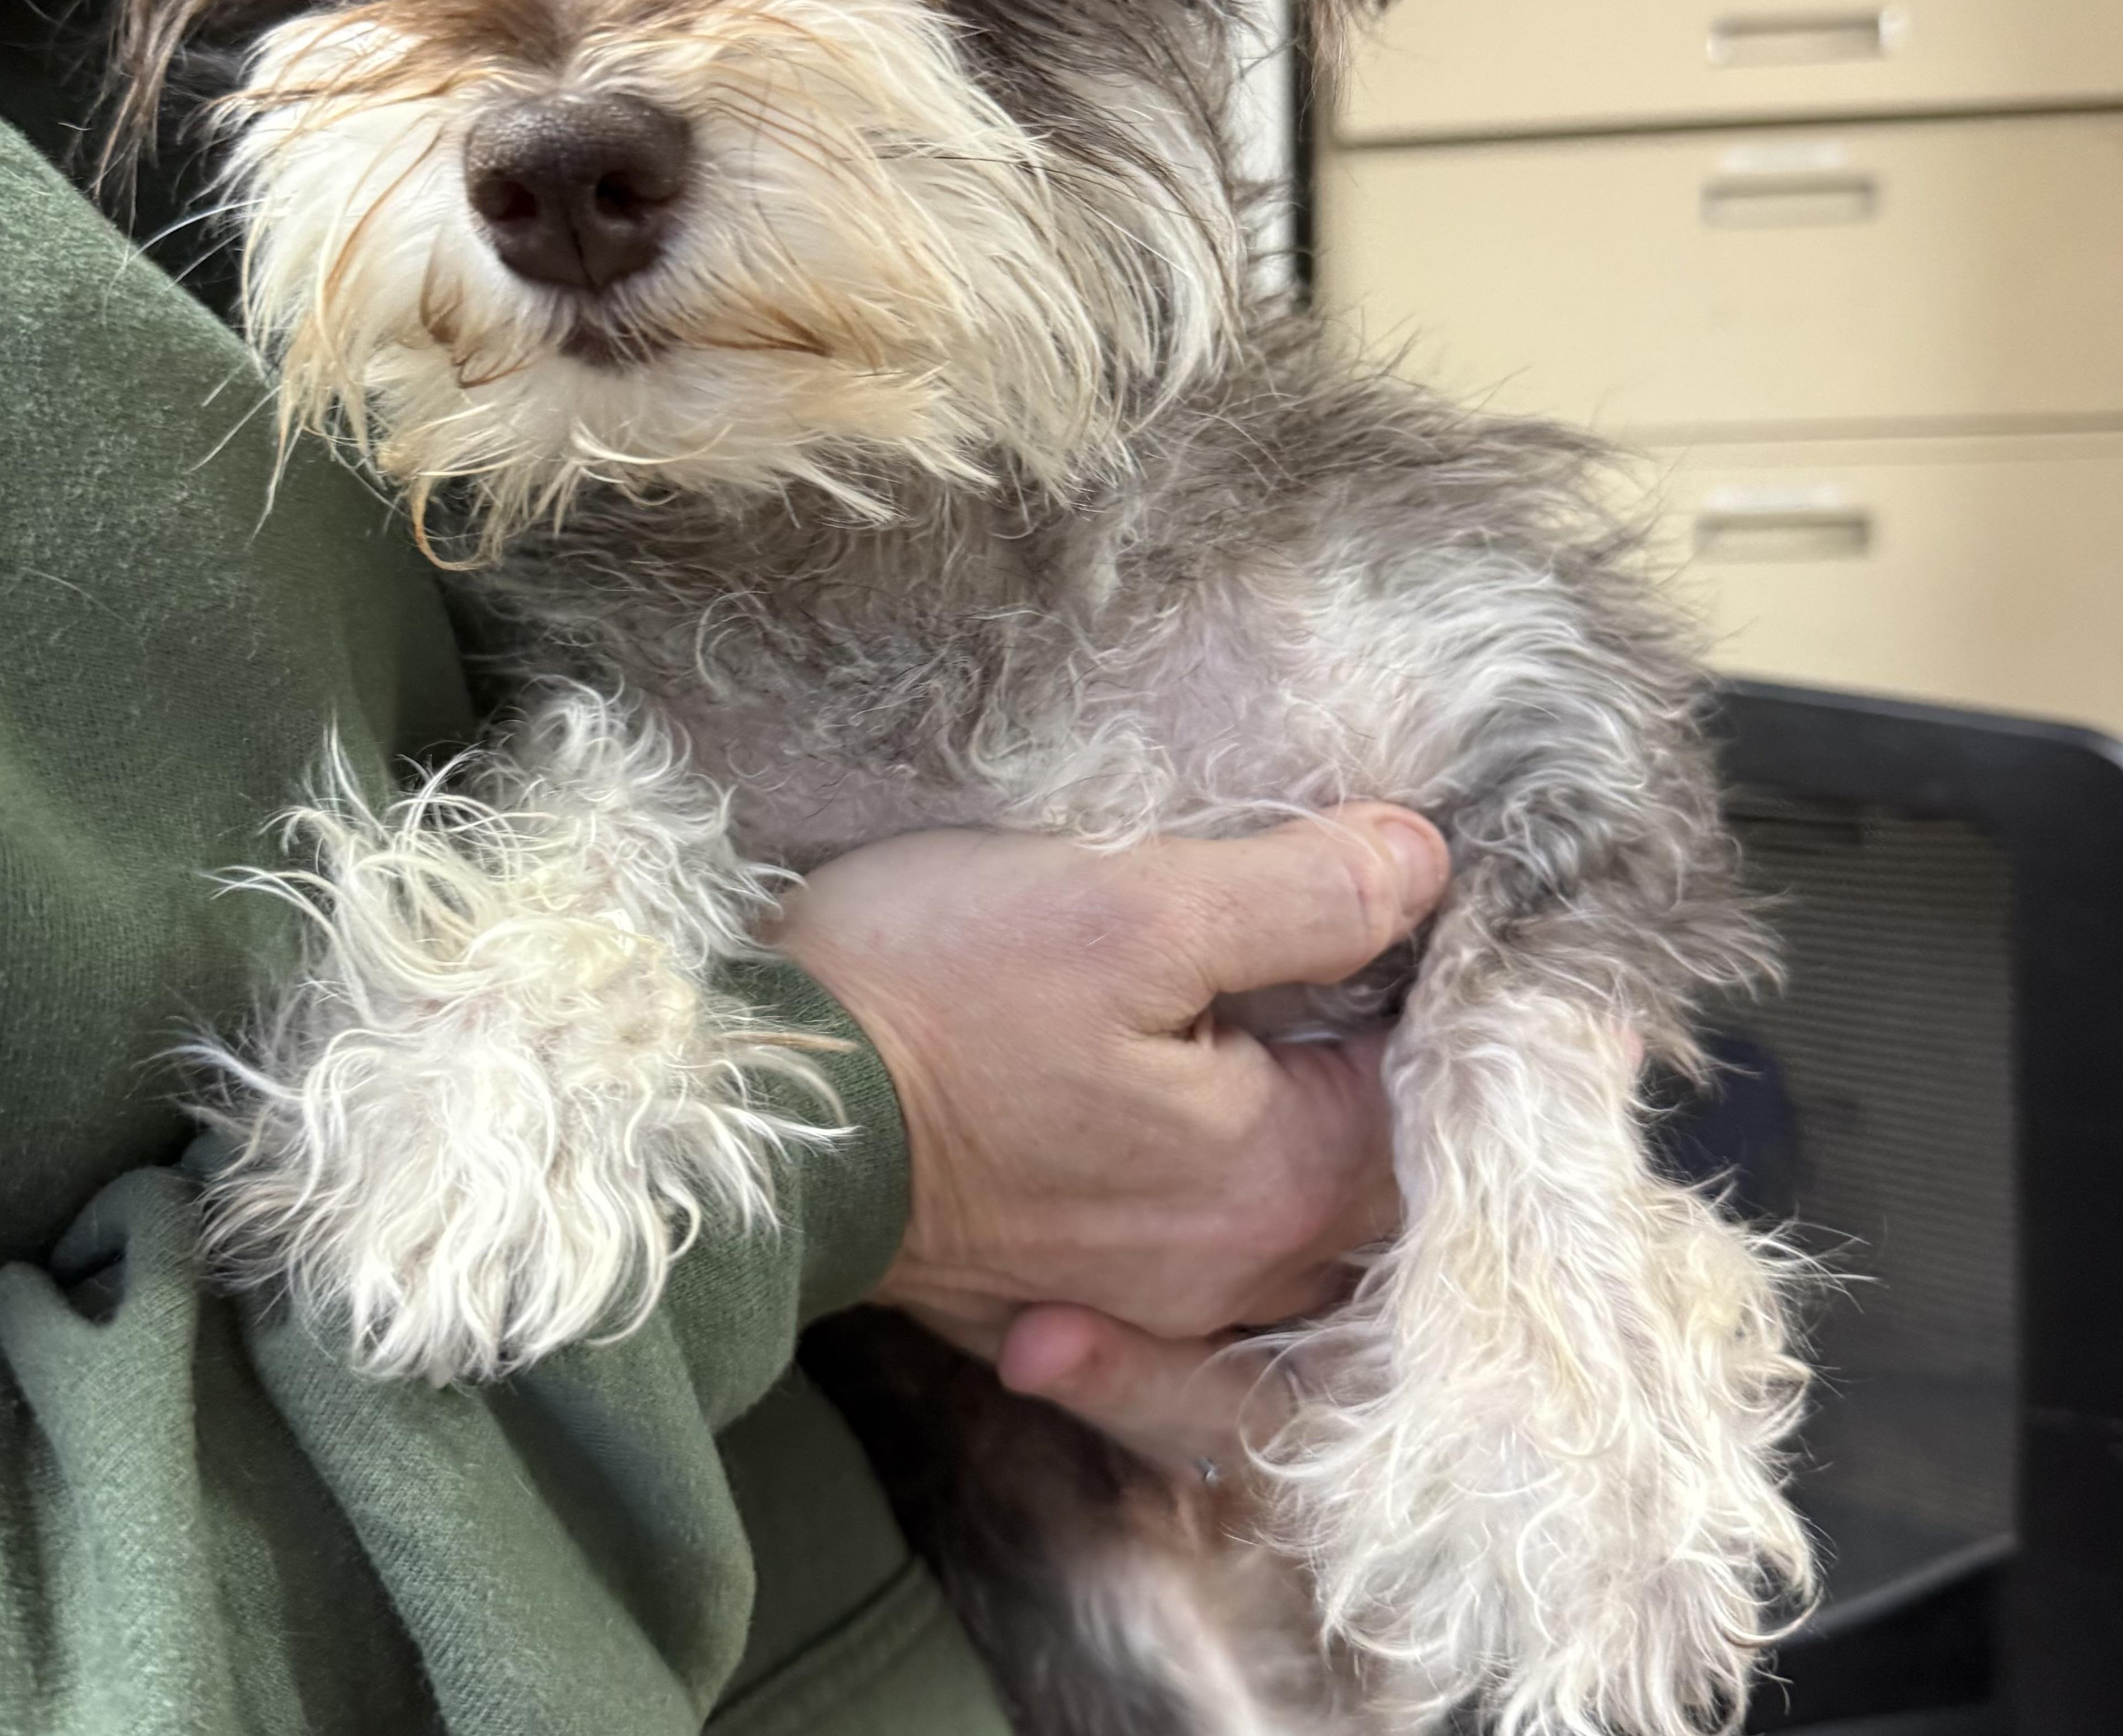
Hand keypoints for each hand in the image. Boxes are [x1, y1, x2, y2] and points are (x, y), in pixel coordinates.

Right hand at [769, 810, 1445, 1374]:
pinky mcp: (1045, 1309)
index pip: (1426, 1103)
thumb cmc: (933, 996)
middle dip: (1386, 1093)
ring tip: (1301, 1069)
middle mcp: (1227, 1276)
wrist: (746, 1108)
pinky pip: (1191, 1320)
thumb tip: (1425, 862)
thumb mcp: (1129, 905)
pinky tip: (1201, 1188)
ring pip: (1290, 1259)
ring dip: (1319, 1180)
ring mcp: (1134, 1309)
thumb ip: (1300, 894)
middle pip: (1372, 1194)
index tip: (1409, 919)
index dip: (1436, 1004)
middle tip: (1364, 978)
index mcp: (1275, 1181)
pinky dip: (1228, 1274)